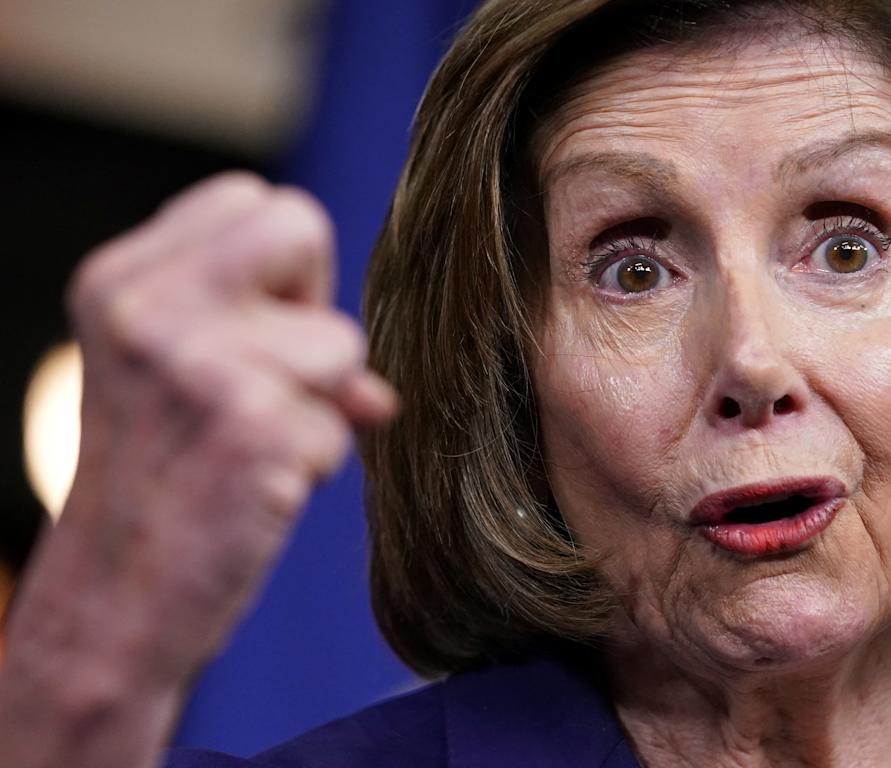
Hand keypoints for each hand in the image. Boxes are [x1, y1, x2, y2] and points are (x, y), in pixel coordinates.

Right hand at [0, 172, 395, 767]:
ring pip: (341, 342)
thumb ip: (264, 333)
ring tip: (251, 449)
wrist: (115, 601)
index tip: (253, 336)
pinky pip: (345, 420)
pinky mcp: (251, 428)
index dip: (280, 270)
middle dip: (312, 305)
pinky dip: (318, 459)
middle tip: (274, 378)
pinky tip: (256, 487)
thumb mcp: (176, 380)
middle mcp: (148, 307)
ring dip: (320, 404)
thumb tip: (378, 388)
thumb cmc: (160, 483)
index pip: (256, 200)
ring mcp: (198, 365)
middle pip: (301, 225)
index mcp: (121, 279)